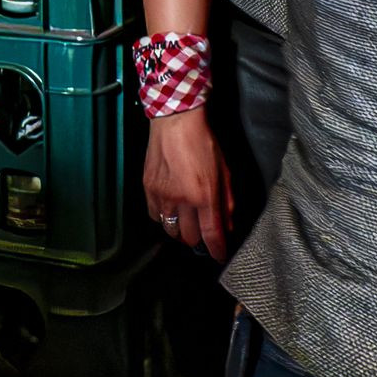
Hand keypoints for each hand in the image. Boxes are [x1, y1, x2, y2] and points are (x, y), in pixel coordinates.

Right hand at [143, 111, 233, 258]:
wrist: (175, 121)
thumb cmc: (202, 142)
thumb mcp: (224, 171)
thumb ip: (227, 201)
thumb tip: (227, 223)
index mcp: (204, 195)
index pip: (211, 235)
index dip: (217, 250)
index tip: (219, 255)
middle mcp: (181, 199)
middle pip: (188, 236)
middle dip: (198, 239)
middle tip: (203, 233)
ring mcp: (162, 195)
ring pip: (169, 229)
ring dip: (179, 231)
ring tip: (186, 223)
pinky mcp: (148, 188)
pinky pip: (154, 215)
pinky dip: (163, 218)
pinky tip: (170, 210)